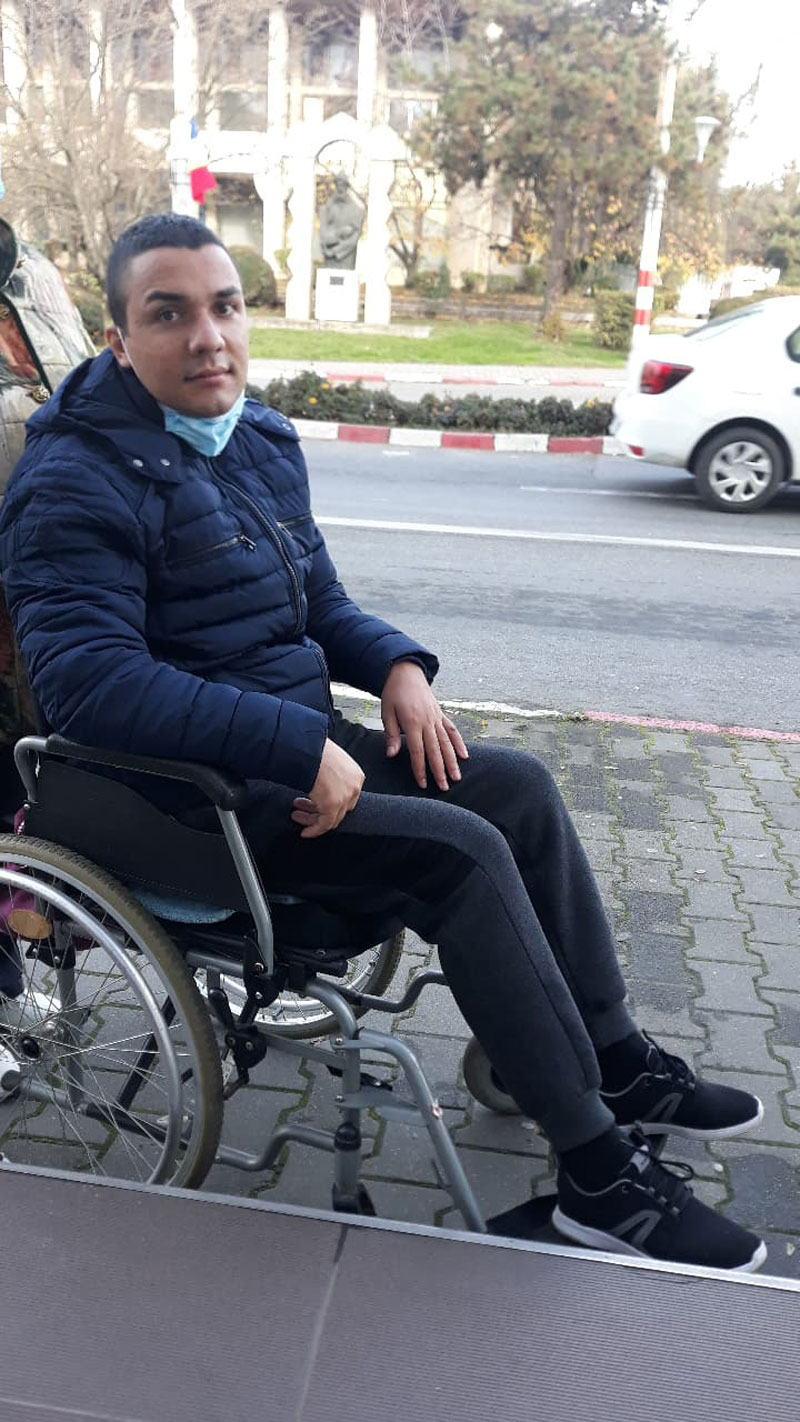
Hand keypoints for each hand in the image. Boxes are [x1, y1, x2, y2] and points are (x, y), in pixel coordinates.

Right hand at [291, 739, 363, 838]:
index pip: (346, 797)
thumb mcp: (330, 761)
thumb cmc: (314, 749)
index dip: (330, 802)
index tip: (316, 805)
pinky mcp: (333, 806)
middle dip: (319, 811)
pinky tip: (305, 831)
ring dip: (312, 819)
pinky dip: (314, 830)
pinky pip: (324, 825)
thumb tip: (320, 785)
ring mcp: (344, 798)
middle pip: (340, 809)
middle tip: (302, 809)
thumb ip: (330, 775)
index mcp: (356, 775)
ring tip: (297, 815)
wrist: (308, 748)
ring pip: (331, 818)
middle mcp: (354, 787)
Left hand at [381, 661, 467, 791]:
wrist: (406, 673)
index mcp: (412, 723)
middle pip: (435, 750)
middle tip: (444, 788)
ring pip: (447, 743)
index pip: (417, 751)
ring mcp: (436, 718)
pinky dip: (459, 743)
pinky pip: (452, 730)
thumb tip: (391, 755)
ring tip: (456, 777)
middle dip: (440, 770)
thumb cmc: (393, 694)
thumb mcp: (387, 713)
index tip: (422, 784)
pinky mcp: (441, 714)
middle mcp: (427, 722)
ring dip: (452, 761)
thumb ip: (391, 735)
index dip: (420, 769)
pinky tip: (465, 756)